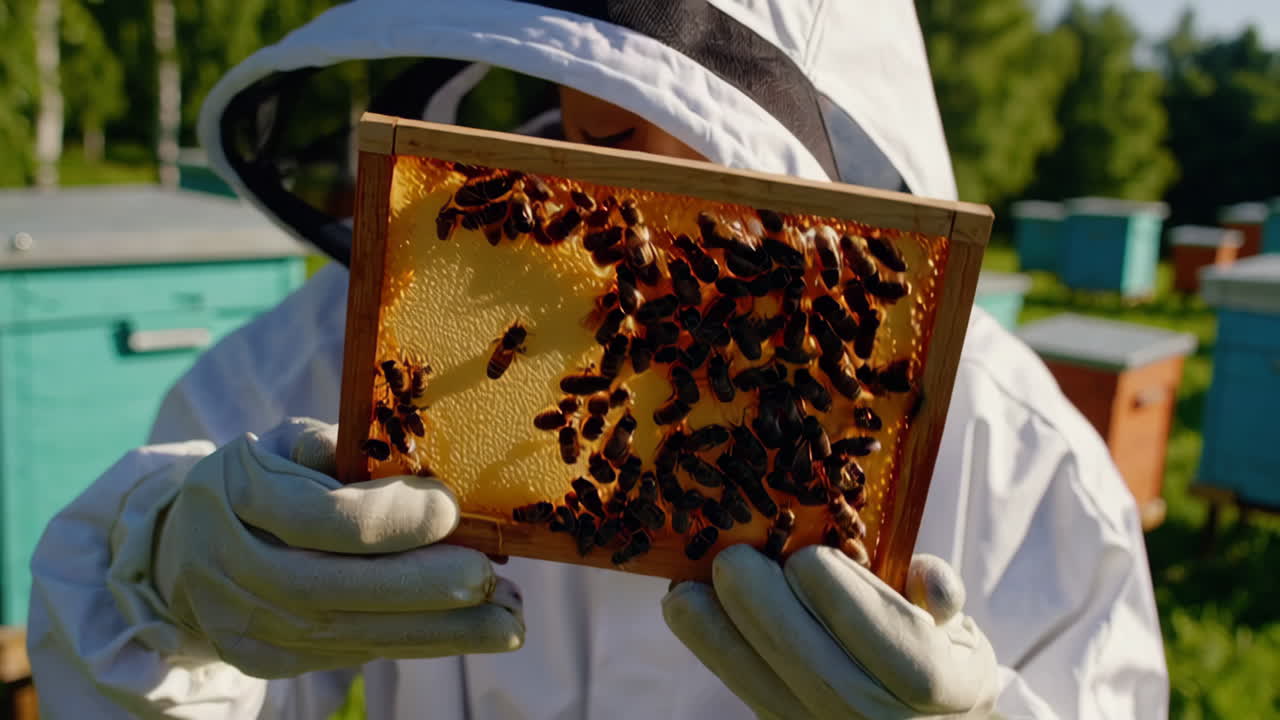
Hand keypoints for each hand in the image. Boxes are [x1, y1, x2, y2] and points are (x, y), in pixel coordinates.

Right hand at [150, 418, 523, 677]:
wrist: (184, 547)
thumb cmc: (262, 477)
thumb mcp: (290, 441)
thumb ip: (345, 449)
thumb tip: (423, 468)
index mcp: (235, 492)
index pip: (320, 519)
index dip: (391, 519)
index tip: (450, 507)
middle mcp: (231, 565)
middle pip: (334, 589)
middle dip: (423, 589)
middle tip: (491, 580)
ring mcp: (243, 623)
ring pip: (348, 634)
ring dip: (438, 631)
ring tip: (505, 619)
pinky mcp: (263, 661)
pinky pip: (347, 654)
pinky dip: (412, 643)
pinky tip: (465, 630)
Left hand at [663, 546, 997, 718]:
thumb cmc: (946, 672)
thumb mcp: (964, 635)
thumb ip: (942, 595)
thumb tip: (926, 575)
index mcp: (923, 675)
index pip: (858, 617)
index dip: (822, 575)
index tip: (808, 555)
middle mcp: (867, 711)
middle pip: (789, 641)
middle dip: (752, 589)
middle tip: (733, 556)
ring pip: (746, 667)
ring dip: (711, 618)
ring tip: (688, 582)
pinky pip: (735, 681)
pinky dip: (707, 639)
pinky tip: (689, 607)